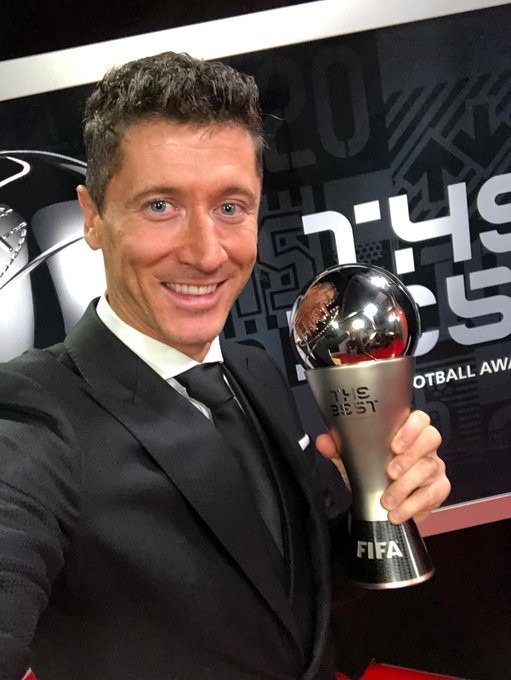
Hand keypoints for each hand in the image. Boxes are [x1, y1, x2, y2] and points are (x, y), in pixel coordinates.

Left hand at [315, 410, 449, 524]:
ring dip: (406, 486)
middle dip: (409, 457)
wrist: (380, 501)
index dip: (411, 428)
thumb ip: (338, 448)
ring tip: (388, 499)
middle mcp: (424, 446)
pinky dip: (413, 505)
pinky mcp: (438, 488)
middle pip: (430, 439)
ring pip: (429, 468)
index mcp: (406, 432)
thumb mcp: (353, 459)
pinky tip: (399, 511)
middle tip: (390, 472)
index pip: (419, 419)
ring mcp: (434, 466)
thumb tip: (324, 441)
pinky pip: (433, 494)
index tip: (394, 444)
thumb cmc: (372, 472)